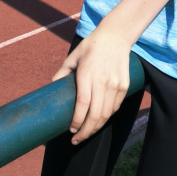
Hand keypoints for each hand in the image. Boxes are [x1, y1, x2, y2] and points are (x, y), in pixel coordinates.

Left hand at [53, 25, 133, 143]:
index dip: (77, 121)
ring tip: (86, 133)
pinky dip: (106, 117)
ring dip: (96, 127)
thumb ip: (62, 72)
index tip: (70, 130)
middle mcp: (102, 81)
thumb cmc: (91, 46)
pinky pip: (115, 107)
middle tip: (76, 139)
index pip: (82, 104)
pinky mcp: (124, 86)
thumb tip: (52, 87)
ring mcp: (115, 84)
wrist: (116, 36)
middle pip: (95, 115)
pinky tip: (99, 121)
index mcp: (87, 75)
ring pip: (106, 114)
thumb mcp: (73, 56)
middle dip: (86, 131)